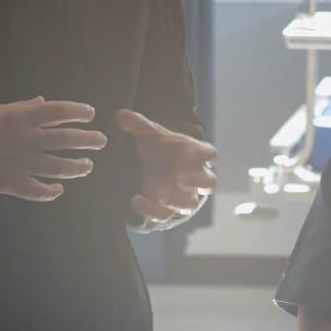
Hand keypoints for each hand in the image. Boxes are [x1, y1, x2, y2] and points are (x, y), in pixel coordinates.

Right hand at [0, 97, 106, 200]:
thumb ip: (23, 106)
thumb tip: (43, 101)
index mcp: (24, 117)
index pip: (60, 111)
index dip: (79, 112)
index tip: (91, 114)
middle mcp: (27, 139)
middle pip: (67, 140)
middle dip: (89, 140)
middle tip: (101, 141)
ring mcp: (22, 162)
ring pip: (59, 167)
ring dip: (77, 167)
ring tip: (87, 166)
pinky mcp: (12, 183)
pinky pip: (38, 191)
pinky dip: (51, 192)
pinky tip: (59, 189)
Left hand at [118, 109, 217, 232]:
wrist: (152, 169)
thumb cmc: (160, 148)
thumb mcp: (148, 134)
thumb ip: (137, 124)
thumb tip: (120, 114)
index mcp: (196, 155)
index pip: (210, 154)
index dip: (205, 154)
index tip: (192, 150)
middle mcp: (195, 178)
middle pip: (209, 183)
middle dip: (198, 182)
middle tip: (181, 178)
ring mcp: (183, 196)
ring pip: (189, 204)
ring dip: (176, 201)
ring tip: (160, 193)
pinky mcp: (168, 211)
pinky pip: (164, 216)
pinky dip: (151, 210)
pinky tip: (135, 200)